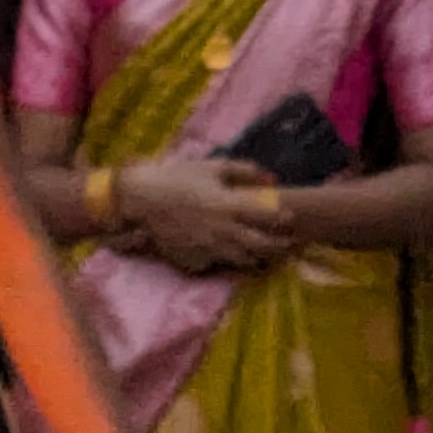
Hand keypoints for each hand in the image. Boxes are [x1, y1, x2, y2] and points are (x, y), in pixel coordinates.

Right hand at [124, 155, 295, 275]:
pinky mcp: (194, 260)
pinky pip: (217, 265)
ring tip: (265, 254)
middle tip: (289, 245)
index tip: (291, 219)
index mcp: (230, 206)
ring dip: (257, 258)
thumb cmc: (178, 177)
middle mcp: (223, 231)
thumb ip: (246, 171)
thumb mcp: (213, 167)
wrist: (141, 200)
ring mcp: (209, 248)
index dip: (285, 220)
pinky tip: (230, 257)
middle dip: (280, 247)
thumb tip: (272, 179)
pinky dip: (227, 262)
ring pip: (243, 260)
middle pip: (262, 245)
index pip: (269, 217)